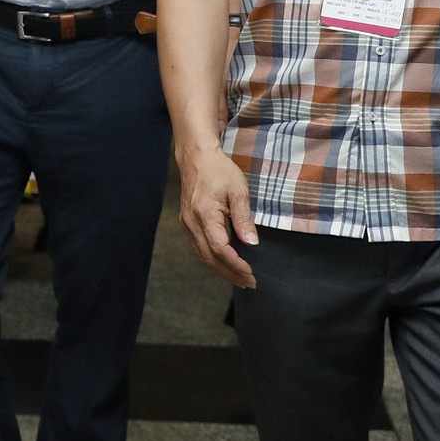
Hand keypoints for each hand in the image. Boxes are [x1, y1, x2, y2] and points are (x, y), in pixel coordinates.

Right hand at [177, 143, 258, 287]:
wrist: (197, 158)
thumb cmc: (219, 171)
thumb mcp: (238, 191)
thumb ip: (244, 218)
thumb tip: (252, 243)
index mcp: (205, 214)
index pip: (220, 248)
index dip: (235, 264)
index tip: (251, 273)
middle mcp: (192, 222)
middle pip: (208, 258)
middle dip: (229, 273)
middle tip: (249, 283)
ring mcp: (187, 223)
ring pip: (202, 255)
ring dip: (221, 269)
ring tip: (240, 278)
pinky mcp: (188, 222)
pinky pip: (199, 247)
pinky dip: (213, 259)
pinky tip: (226, 262)